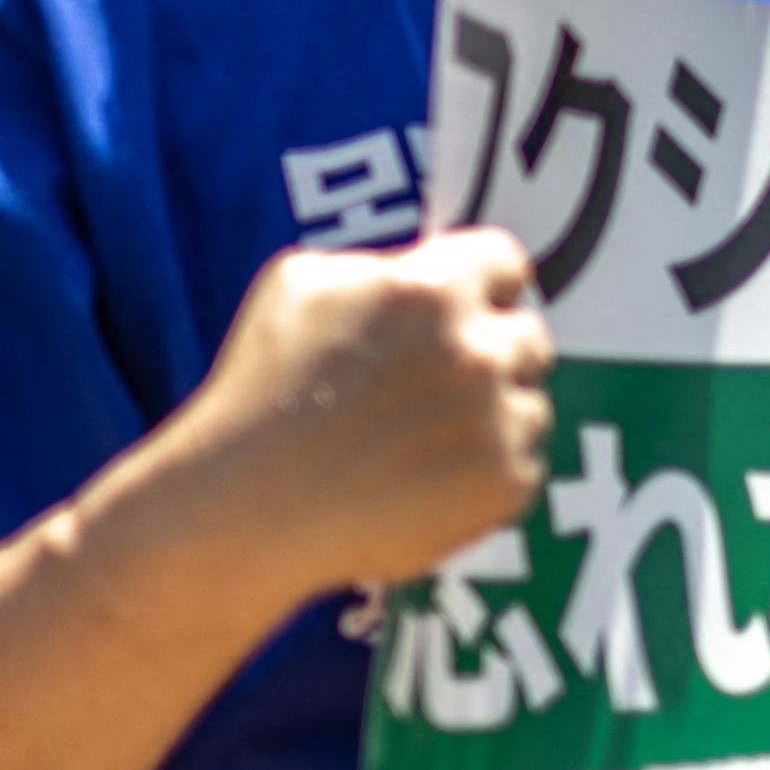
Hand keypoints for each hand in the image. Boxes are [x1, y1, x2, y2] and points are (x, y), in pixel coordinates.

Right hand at [163, 225, 554, 597]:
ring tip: (417, 445)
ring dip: (491, 419)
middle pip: (529, 337)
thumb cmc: (259, 392)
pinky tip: (423, 485)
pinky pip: (522, 467)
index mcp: (433, 291)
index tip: (472, 309)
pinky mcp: (502, 484)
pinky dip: (484, 478)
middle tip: (438, 387)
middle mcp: (476, 351)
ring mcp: (495, 421)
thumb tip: (424, 271)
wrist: (240, 507)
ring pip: (529, 406)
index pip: (507, 263)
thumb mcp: (299, 286)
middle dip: (491, 355)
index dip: (486, 286)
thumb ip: (382, 268)